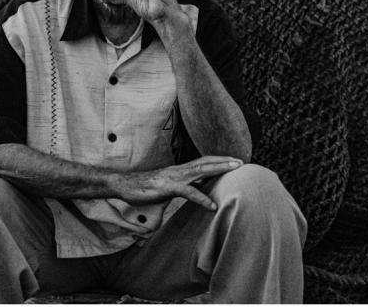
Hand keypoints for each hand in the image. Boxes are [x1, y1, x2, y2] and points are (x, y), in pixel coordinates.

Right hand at [113, 156, 243, 209]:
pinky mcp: (167, 187)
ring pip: (200, 171)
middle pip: (206, 162)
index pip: (203, 162)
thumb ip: (182, 187)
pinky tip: (212, 206)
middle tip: (242, 162)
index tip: (235, 161)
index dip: (219, 160)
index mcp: (180, 170)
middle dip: (225, 161)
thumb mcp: (167, 187)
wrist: (124, 185)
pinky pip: (187, 192)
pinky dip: (201, 198)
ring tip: (235, 171)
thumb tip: (195, 190)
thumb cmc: (145, 187)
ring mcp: (174, 177)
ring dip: (219, 170)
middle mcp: (179, 170)